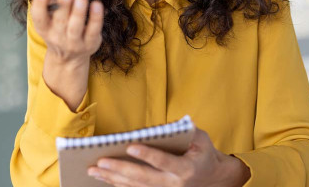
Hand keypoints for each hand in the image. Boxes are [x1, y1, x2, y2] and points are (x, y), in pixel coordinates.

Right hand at [31, 0, 104, 64]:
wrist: (69, 56)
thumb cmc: (57, 25)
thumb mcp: (48, 10)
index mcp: (43, 27)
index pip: (38, 16)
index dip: (39, 4)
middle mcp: (57, 36)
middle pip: (59, 21)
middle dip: (63, 6)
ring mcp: (74, 42)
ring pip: (75, 27)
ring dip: (78, 12)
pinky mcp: (90, 43)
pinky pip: (93, 30)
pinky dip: (95, 18)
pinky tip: (97, 4)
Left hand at [87, 128, 250, 186]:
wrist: (215, 179)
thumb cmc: (203, 153)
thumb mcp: (201, 138)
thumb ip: (184, 131)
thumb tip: (162, 127)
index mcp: (186, 169)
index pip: (164, 162)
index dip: (147, 155)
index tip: (130, 147)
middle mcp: (173, 184)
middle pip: (143, 178)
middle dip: (120, 169)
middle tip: (100, 161)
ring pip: (134, 186)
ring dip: (112, 178)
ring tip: (93, 169)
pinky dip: (117, 183)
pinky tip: (103, 177)